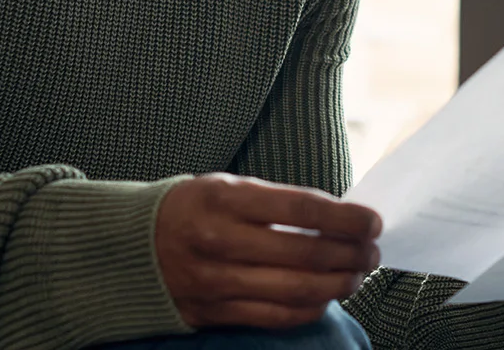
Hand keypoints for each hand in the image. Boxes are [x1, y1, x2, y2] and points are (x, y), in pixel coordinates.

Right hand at [155, 173, 382, 329]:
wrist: (130, 247)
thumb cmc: (191, 209)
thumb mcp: (226, 186)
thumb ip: (277, 201)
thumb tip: (339, 218)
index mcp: (225, 199)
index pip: (302, 209)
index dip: (346, 218)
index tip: (372, 221)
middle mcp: (220, 241)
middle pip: (305, 254)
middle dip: (351, 254)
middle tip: (372, 250)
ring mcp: (217, 281)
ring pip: (296, 290)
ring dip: (339, 284)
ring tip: (357, 274)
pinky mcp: (215, 313)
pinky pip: (276, 317)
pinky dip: (311, 309)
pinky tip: (327, 297)